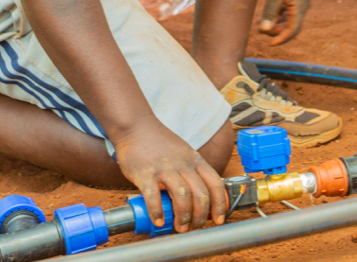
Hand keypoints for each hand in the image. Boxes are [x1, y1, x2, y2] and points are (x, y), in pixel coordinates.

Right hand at [111, 122, 227, 231]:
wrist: (135, 127)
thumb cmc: (159, 144)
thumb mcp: (184, 153)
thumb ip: (192, 172)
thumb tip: (200, 199)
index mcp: (195, 160)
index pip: (216, 183)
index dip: (221, 204)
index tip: (219, 219)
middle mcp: (183, 164)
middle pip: (201, 193)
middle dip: (201, 216)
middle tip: (195, 228)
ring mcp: (164, 168)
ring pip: (182, 196)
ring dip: (183, 216)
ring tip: (179, 228)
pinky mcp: (145, 174)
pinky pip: (153, 196)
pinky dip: (157, 211)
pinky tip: (159, 220)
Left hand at [258, 0, 309, 44]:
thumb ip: (270, 12)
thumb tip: (265, 30)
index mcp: (300, 7)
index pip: (293, 30)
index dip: (282, 39)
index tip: (270, 44)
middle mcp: (301, 6)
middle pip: (289, 25)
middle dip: (275, 30)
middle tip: (259, 29)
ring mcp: (297, 1)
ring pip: (286, 18)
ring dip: (274, 22)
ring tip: (259, 23)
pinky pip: (285, 10)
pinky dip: (276, 14)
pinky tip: (265, 14)